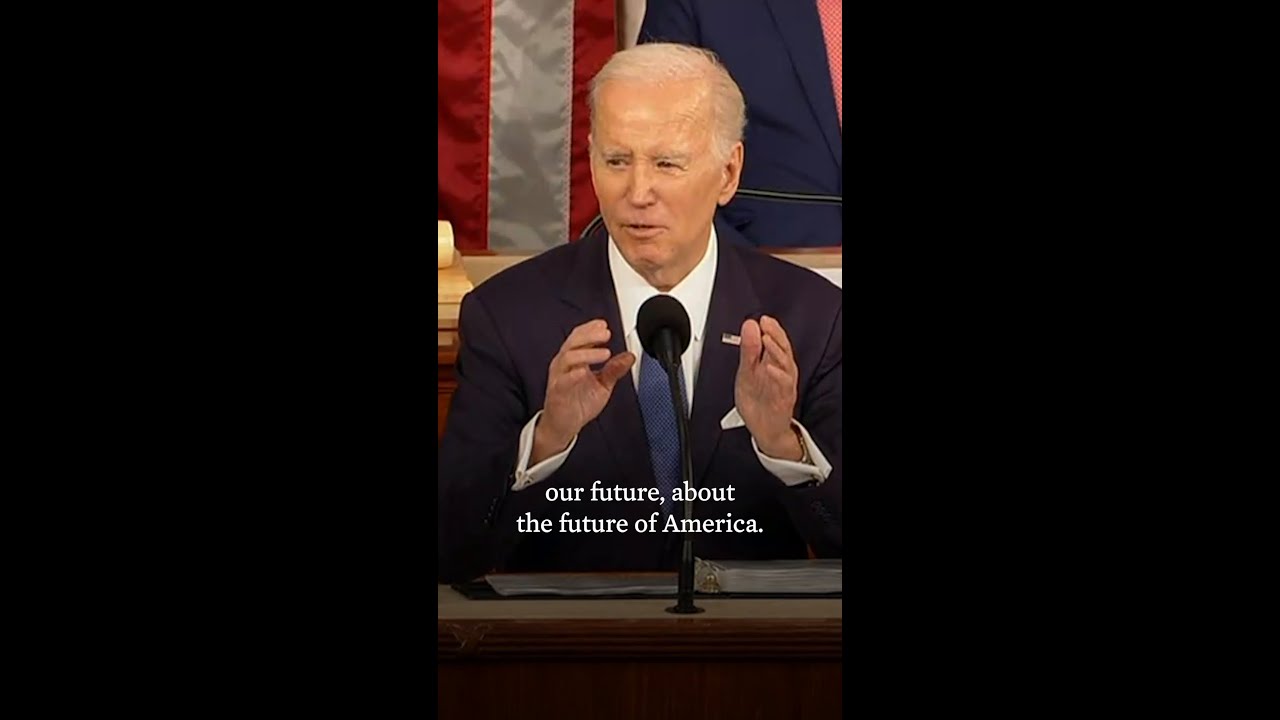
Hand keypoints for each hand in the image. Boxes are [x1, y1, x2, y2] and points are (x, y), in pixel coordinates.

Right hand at [533, 319, 634, 461]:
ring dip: (587, 352)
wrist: (564, 425)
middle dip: (589, 334)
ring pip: (567, 357)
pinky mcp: (557, 392)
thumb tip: (629, 356)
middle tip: (605, 333)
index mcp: (575, 360)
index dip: (591, 328)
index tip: (605, 325)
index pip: (580, 337)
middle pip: (573, 342)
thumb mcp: (603, 385)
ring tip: (604, 353)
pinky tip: (583, 372)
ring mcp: (559, 377)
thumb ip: (614, 370)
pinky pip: (562, 380)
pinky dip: (573, 375)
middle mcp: (565, 365)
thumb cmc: (578, 403)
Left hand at [735, 315, 801, 459]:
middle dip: (776, 335)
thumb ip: (748, 351)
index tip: (763, 319)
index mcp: (771, 363)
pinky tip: (769, 369)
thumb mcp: (746, 372)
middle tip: (766, 324)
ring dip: (776, 351)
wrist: (763, 429)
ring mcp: (783, 385)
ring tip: (767, 340)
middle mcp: (780, 372)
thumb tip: (749, 326)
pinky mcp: (783, 399)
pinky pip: (783, 386)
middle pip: (783, 349)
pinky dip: (777, 376)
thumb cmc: (757, 401)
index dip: (771, 329)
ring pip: (785, 365)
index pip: (775, 341)